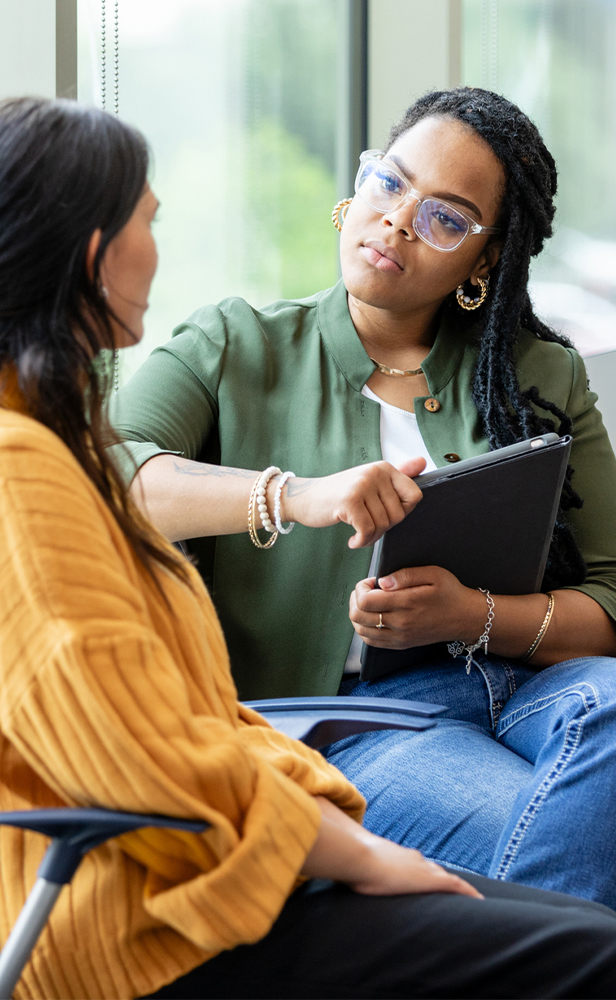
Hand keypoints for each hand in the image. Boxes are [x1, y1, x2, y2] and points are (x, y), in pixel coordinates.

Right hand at [279, 459, 424, 548]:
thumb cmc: (339, 495)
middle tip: (365, 527)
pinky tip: (352, 540)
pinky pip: (368, 531)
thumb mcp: (370, 482)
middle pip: (399, 515)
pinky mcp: (349, 501)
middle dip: (384, 528)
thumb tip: (423, 461)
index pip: (415, 496)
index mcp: (384, 468)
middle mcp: (375, 473)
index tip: (384, 514)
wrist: (304, 498)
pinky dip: (361, 542)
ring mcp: (362, 485)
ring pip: (383, 525)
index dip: (402, 512)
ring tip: (358, 534)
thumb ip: (398, 474)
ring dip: (370, 538)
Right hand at [348, 834, 481, 897]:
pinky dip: (468, 893)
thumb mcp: (357, 868)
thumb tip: (344, 877)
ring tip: (471, 898)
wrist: (360, 858)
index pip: (418, 865)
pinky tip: (479, 901)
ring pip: (448, 878)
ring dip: (459, 887)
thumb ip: (357, 871)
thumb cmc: (354, 864)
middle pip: (436, 870)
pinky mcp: (430, 880)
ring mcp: (423, 868)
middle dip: (445, 879)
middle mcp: (415, 859)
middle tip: (457, 891)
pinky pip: (456, 886)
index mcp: (399, 856)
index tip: (433, 878)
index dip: (427, 872)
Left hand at [349, 565, 485, 648]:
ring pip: (361, 631)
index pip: (366, 601)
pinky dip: (364, 629)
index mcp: (407, 604)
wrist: (465, 618)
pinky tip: (372, 617)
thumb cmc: (450, 592)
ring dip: (358, 614)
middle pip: (358, 617)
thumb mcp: (433, 574)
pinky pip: (371, 642)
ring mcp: (400, 637)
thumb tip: (382, 582)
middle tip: (366, 590)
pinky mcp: (401, 645)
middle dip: (356, 599)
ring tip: (368, 602)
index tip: (371, 581)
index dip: (361, 588)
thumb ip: (405, 574)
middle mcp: (400, 624)